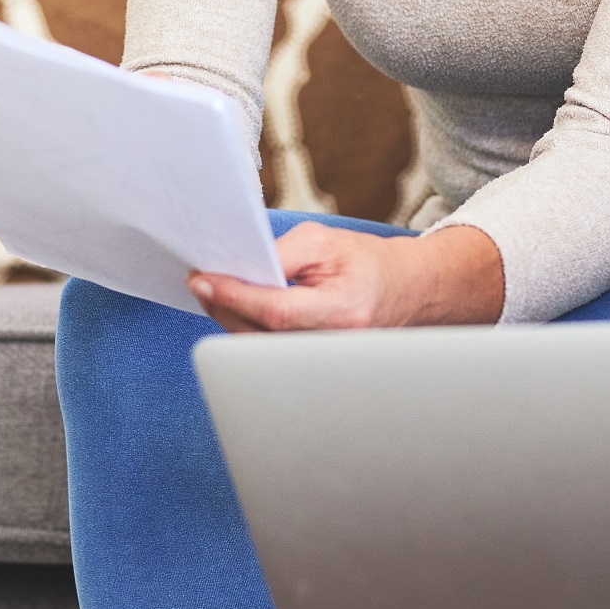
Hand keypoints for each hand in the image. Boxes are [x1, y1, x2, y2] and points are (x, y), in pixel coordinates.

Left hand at [188, 223, 505, 331]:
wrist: (408, 290)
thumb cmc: (367, 262)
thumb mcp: (325, 241)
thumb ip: (281, 253)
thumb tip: (239, 268)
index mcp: (343, 309)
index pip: (278, 311)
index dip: (236, 296)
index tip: (203, 281)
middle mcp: (335, 344)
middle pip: (261, 336)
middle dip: (225, 307)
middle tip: (201, 283)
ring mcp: (326, 361)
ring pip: (261, 349)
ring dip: (231, 319)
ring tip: (215, 292)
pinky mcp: (316, 366)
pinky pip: (271, 352)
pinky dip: (247, 329)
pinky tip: (236, 309)